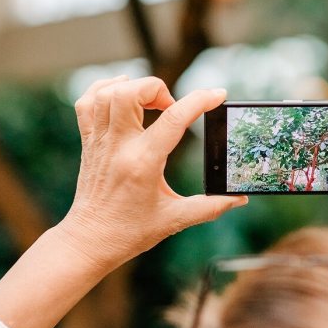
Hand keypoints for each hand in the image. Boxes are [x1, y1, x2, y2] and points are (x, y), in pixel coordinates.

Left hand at [58, 76, 247, 271]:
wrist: (91, 241)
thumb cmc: (131, 232)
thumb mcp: (175, 219)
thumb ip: (211, 207)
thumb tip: (239, 199)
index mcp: (143, 163)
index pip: (174, 118)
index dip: (200, 100)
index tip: (218, 95)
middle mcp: (118, 147)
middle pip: (131, 93)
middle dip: (157, 88)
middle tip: (172, 106)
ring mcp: (100, 142)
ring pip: (107, 93)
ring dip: (133, 86)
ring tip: (150, 101)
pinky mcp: (89, 142)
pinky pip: (87, 102)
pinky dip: (104, 89)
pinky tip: (121, 95)